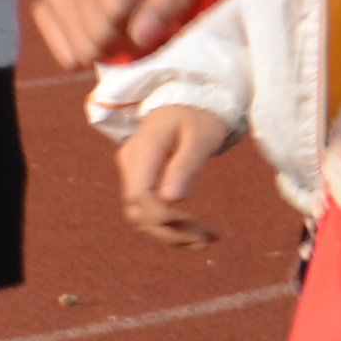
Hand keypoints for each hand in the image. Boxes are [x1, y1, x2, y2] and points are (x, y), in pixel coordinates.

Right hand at [33, 0, 210, 67]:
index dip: (148, 21)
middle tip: (148, 24)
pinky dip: (94, 55)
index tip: (163, 11)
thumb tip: (142, 36)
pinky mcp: (43, 9)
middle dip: (132, 38)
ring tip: (130, 27)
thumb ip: (170, 2)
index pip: (119, 8)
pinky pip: (66, 54)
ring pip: (83, 47)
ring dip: (114, 49)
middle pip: (100, 31)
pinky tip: (107, 36)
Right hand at [115, 104, 232, 248]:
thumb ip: (186, 165)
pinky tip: (193, 236)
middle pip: (138, 211)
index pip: (140, 195)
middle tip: (209, 239)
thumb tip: (171, 200)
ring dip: (172, 234)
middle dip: (171, 231)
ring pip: (141, 216)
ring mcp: (134, 173)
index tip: (196, 225)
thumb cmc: (199, 115)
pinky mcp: (143, 180)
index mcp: (142, 151)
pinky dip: (169, 226)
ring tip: (207, 240)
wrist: (190, 99)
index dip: (164, 217)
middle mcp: (130, 164)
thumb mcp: (201, 136)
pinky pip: (148, 210)